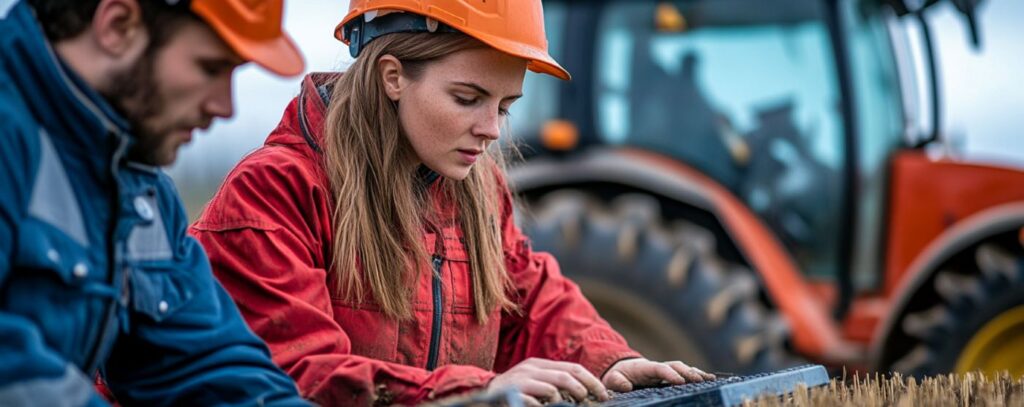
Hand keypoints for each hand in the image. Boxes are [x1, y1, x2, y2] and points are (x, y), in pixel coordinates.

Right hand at [487, 358, 609, 405]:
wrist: (483, 396)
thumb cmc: (514, 392)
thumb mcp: (535, 382)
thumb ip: (554, 382)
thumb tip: (584, 390)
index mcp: (539, 364)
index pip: (573, 368)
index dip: (592, 381)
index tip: (604, 395)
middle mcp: (531, 368)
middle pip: (567, 376)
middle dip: (584, 389)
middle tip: (589, 401)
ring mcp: (521, 381)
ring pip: (553, 389)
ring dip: (565, 401)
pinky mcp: (513, 394)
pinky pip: (535, 402)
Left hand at [601, 358, 715, 391]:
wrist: (621, 369)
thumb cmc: (617, 375)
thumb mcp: (612, 379)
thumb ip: (618, 382)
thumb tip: (626, 387)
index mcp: (645, 367)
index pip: (660, 369)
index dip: (670, 374)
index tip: (679, 381)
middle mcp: (658, 366)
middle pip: (676, 366)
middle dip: (688, 372)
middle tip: (699, 381)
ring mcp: (665, 370)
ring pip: (683, 369)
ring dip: (696, 373)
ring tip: (709, 379)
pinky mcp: (670, 375)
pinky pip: (685, 374)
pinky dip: (697, 375)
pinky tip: (710, 379)